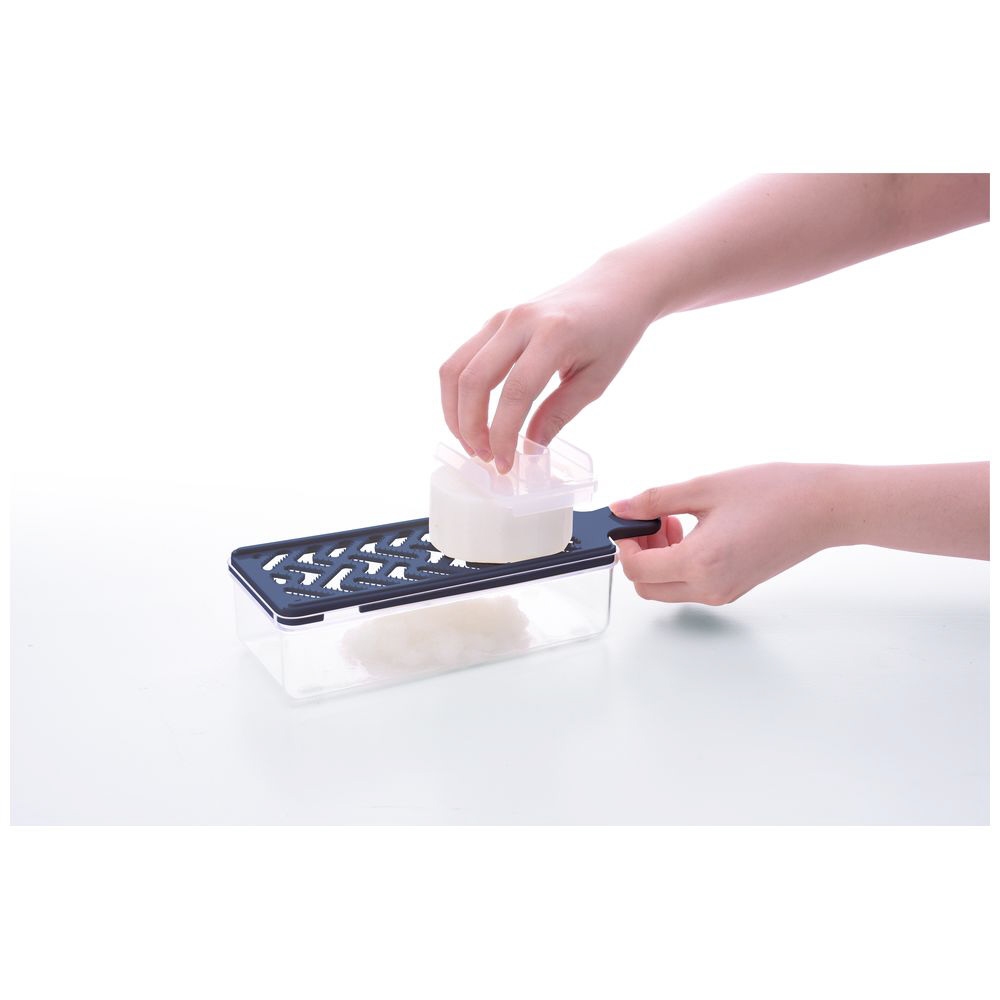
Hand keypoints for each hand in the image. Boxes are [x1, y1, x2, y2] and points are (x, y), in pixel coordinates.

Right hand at [439, 255, 658, 473]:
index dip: (503, 434)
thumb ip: (559, 413)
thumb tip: (530, 449)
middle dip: (471, 427)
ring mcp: (501, 318)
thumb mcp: (596, 380)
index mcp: (554, 334)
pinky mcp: (493, 321)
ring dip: (455, 412)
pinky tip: (471, 417)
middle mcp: (520, 321)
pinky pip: (461, 359)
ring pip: (456, 368)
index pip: (515, 392)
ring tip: (472, 442)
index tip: (504, 463)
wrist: (615, 287)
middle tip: (483, 457)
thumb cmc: (613, 332)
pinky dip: (459, 393)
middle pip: (473, 380)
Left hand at [612, 464, 838, 604]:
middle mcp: (710, 587)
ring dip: (660, 561)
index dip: (625, 544)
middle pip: (647, 588)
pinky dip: (681, 566)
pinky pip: (691, 587)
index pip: (637, 570)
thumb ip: (656, 500)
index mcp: (700, 563)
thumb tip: (621, 509)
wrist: (825, 508)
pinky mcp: (735, 590)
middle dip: (640, 555)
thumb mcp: (705, 488)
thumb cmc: (775, 493)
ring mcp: (723, 593)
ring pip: (667, 590)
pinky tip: (696, 533)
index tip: (630, 520)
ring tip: (676, 522)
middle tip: (654, 521)